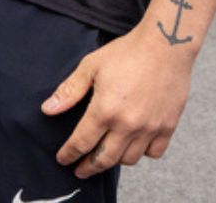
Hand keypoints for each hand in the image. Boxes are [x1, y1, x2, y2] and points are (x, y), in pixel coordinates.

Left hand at [43, 30, 192, 177]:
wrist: (166, 45)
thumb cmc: (126, 52)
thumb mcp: (90, 66)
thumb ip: (69, 91)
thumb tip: (47, 110)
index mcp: (105, 110)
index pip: (81, 143)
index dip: (69, 154)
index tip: (63, 160)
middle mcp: (128, 124)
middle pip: (104, 159)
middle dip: (88, 167)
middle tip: (80, 170)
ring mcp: (150, 127)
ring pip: (129, 159)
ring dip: (114, 160)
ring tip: (106, 155)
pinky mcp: (168, 126)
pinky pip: (154, 152)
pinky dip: (143, 153)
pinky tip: (134, 145)